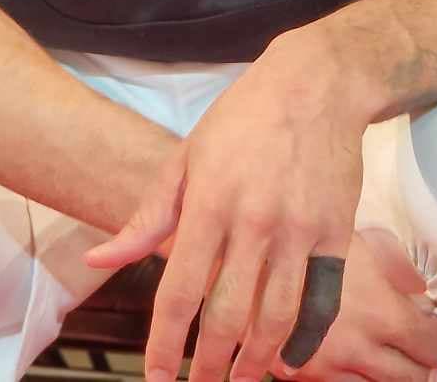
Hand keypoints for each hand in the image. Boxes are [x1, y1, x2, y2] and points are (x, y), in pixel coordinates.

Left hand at [83, 35, 366, 381]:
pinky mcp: (337, 231)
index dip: (166, 345)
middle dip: (211, 365)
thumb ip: (145, 217)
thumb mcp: (186, 158)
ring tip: (241, 380)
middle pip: (229, 315)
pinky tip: (290, 358)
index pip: (179, 292)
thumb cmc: (244, 118)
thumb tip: (100, 258)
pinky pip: (322, 298)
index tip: (157, 378)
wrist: (317, 84)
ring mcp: (299, 229)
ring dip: (257, 361)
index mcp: (209, 203)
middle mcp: (254, 221)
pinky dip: (306, 336)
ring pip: (278, 316)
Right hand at [277, 229, 436, 381]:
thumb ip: (397, 266)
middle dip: (420, 362)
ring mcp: (326, 370)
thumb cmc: (303, 236)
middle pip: (412, 379)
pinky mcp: (298, 378)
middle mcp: (356, 349)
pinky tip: (348, 356)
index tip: (435, 327)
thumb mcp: (359, 237)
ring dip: (385, 374)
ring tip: (380, 350)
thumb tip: (421, 292)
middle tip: (414, 344)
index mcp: (379, 313)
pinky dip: (351, 379)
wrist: (240, 257)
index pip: (433, 346)